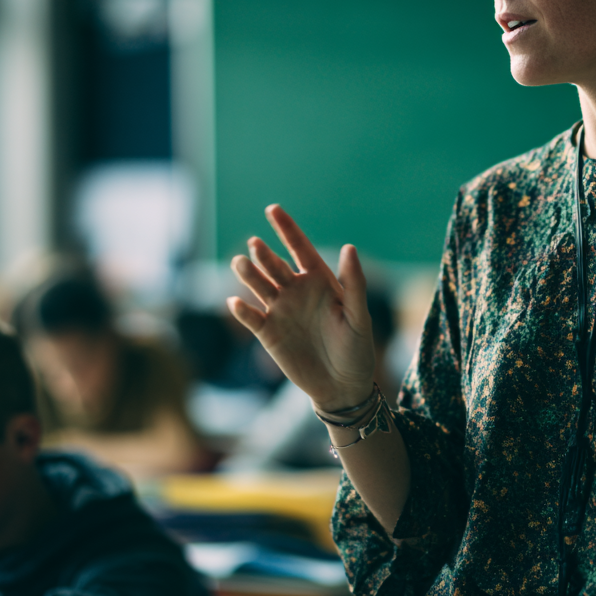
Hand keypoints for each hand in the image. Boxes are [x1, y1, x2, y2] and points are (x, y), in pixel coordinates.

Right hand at [228, 205, 375, 410]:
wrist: (343, 386)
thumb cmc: (356, 348)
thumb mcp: (358, 315)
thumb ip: (354, 283)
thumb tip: (349, 247)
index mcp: (319, 280)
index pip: (299, 248)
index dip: (286, 228)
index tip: (272, 208)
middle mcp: (296, 291)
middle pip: (275, 265)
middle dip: (264, 254)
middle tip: (255, 244)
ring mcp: (280, 311)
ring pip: (259, 286)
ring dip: (249, 275)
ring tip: (241, 263)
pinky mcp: (268, 333)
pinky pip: (251, 317)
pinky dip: (242, 310)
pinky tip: (236, 302)